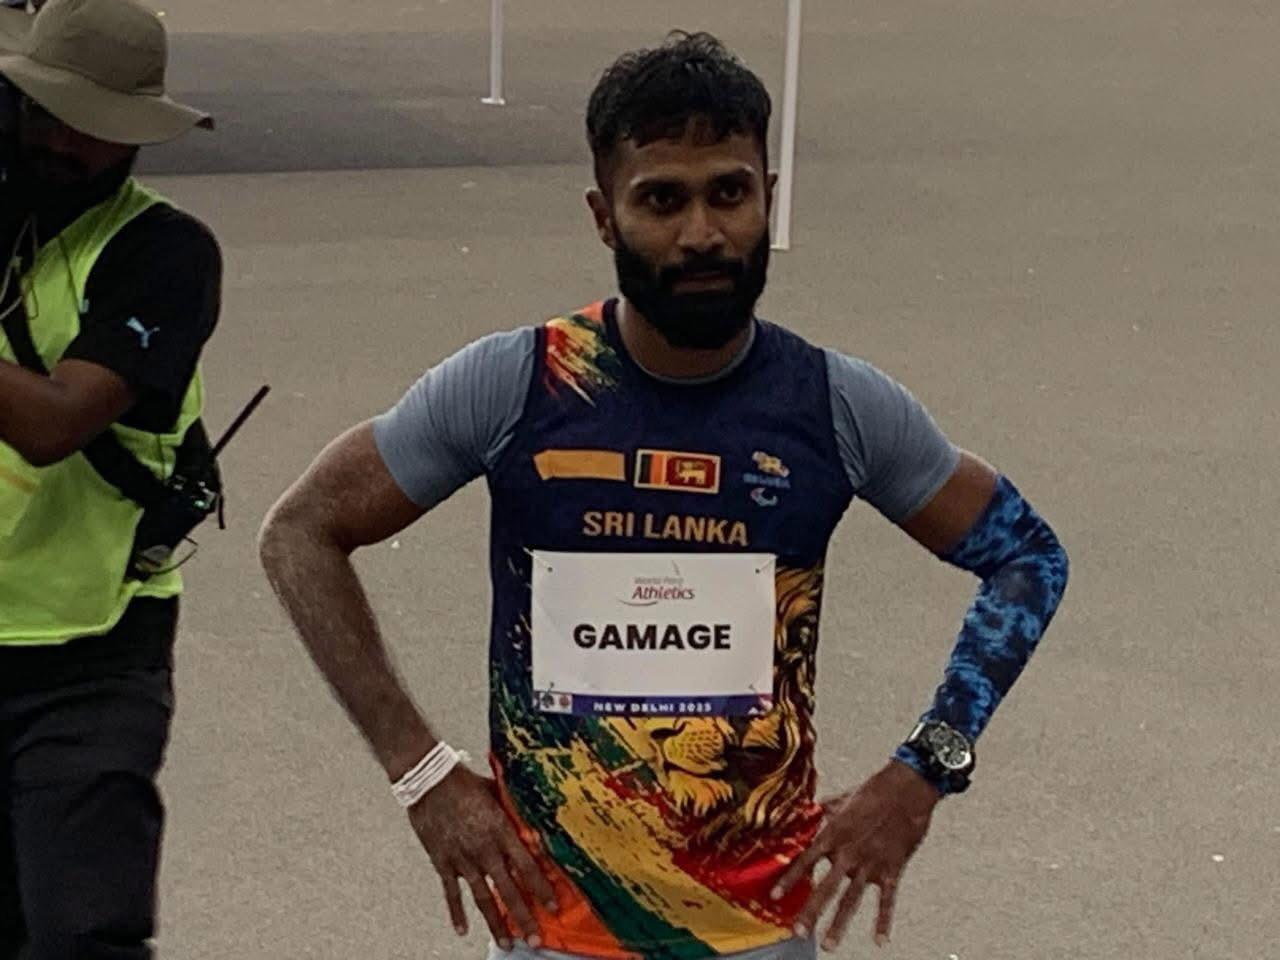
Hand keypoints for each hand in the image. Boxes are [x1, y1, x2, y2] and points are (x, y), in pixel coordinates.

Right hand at [408, 765, 558, 950]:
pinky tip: (463, 930)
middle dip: (524, 916)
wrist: (429, 779)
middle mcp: (485, 849)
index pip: (527, 867)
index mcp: (501, 831)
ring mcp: (463, 858)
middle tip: (535, 940)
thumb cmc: (466, 782)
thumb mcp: (498, 792)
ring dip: (496, 923)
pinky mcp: (443, 861)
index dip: (541, 889)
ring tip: (507, 943)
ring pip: (483, 898)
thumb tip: (536, 826)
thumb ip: (516, 813)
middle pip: (509, 890)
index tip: (553, 908)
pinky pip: (451, 892)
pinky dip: (456, 912)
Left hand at [771, 760, 939, 951]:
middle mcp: (849, 852)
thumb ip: (824, 810)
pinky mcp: (892, 869)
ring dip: (839, 924)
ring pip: (852, 899)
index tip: (774, 896)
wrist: (907, 789)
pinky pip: (887, 900)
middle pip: (826, 887)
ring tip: (828, 945)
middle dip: (810, 911)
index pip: (806, 861)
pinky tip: (879, 941)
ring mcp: (871, 863)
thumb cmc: (873, 790)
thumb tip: (808, 811)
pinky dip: (883, 921)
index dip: (789, 879)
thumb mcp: (842, 799)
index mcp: (834, 833)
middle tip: (798, 932)